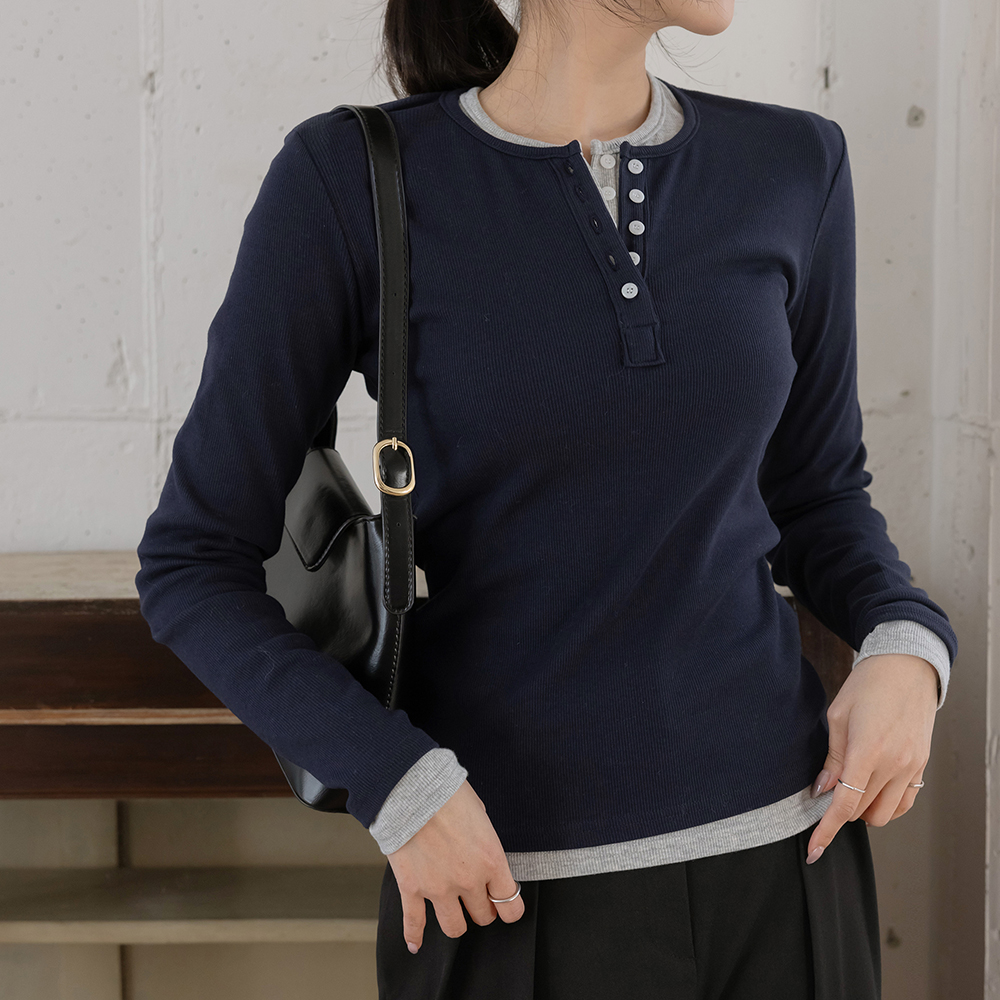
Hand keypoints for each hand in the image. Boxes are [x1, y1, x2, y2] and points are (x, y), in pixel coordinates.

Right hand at [386, 778, 524, 952]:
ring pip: (454, 928)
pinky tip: (416, 943)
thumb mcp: (480, 813)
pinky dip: (414, 936)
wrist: (412, 789)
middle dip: (482, 909)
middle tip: (477, 899)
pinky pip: (414, 923)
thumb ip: (485, 840)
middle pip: (483, 917)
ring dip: (456, 921)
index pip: (511, 906)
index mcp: (491, 860)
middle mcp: (468, 881)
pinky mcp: (412, 889)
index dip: (508, 907)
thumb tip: (481, 850)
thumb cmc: (447, 793)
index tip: (503, 902)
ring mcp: (439, 888)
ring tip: (453, 912)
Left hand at [806, 653, 937, 863]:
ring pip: (886, 815)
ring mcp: (912, 768)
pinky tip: (872, 789)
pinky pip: (904, 802)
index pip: (845, 804)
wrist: (906, 667)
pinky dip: (886, 805)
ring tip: (851, 787)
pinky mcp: (922, 766)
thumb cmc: (867, 686)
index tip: (814, 850)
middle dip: (842, 811)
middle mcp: (895, 765)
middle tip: (829, 791)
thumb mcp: (838, 716)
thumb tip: (821, 790)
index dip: (827, 830)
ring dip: (864, 810)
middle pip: (864, 813)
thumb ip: (831, 758)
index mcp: (869, 751)